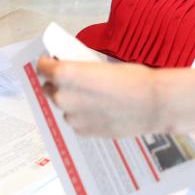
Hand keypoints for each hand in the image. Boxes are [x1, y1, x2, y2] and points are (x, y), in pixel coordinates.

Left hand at [37, 57, 161, 135]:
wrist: (152, 104)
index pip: (42, 67)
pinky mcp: (82, 131)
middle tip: (76, 81)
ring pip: (64, 106)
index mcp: (65, 74)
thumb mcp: (101, 64)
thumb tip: (71, 70)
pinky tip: (100, 110)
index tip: (53, 63)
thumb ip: (79, 69)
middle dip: (58, 84)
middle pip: (49, 88)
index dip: (48, 64)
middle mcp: (63, 97)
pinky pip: (76, 120)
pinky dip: (83, 115)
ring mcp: (72, 117)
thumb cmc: (132, 79)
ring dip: (72, 101)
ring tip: (93, 97)